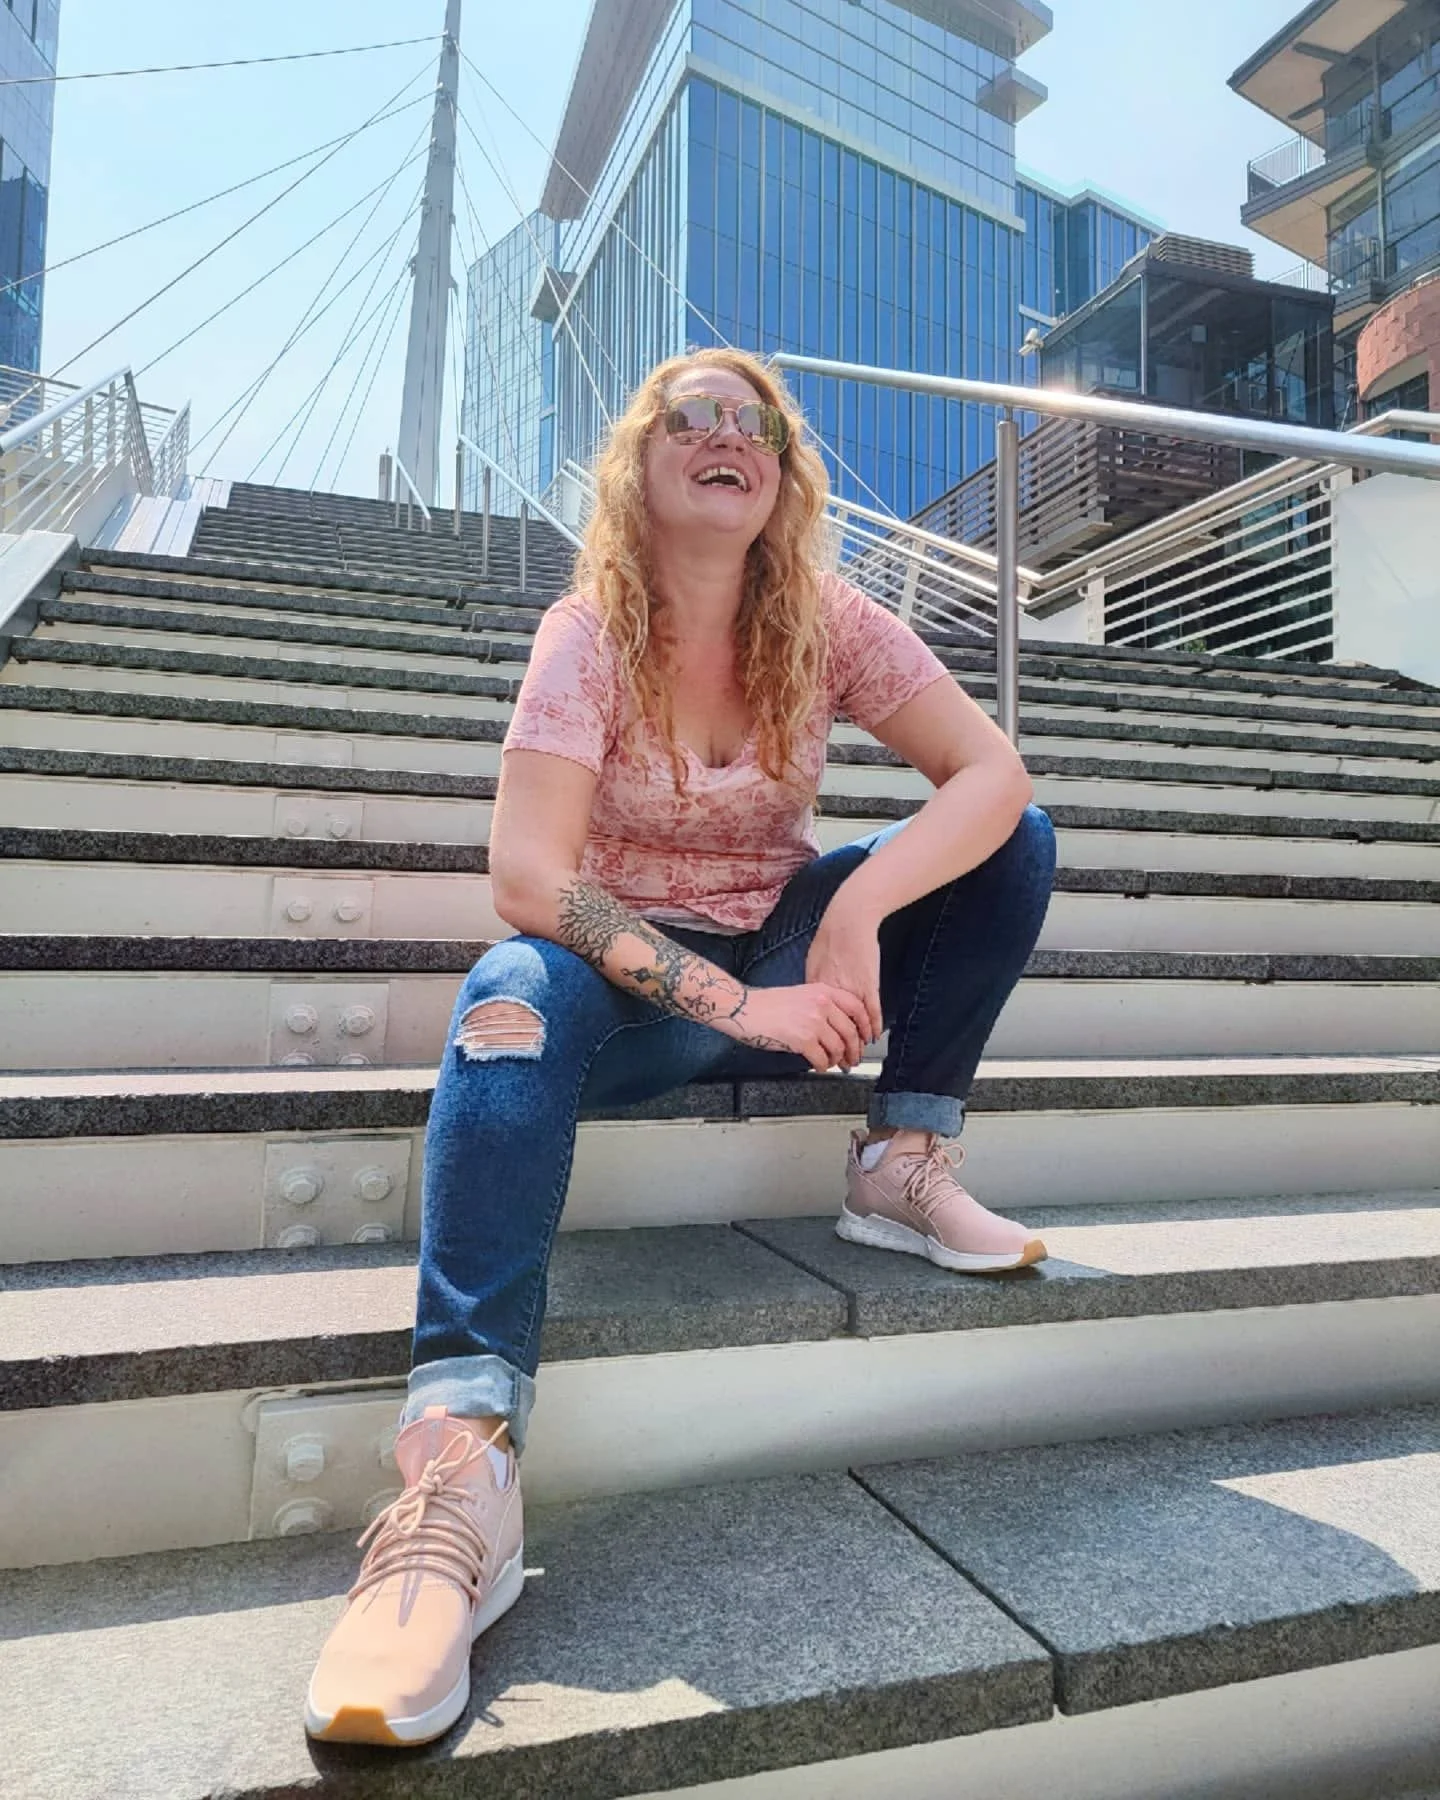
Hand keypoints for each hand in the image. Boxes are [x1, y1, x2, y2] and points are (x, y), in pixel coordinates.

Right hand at [726, 983, 872, 1073]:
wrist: (745, 1009)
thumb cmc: (767, 1004)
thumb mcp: (801, 994)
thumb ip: (821, 1005)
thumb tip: (837, 1025)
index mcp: (822, 991)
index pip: (856, 1007)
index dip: (866, 1025)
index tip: (867, 1036)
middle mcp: (821, 1005)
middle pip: (850, 1032)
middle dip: (854, 1050)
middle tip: (853, 1058)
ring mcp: (813, 1023)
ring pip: (838, 1048)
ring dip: (838, 1060)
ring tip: (834, 1063)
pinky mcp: (803, 1041)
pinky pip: (822, 1059)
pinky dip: (823, 1066)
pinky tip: (820, 1066)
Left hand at [805, 903, 883, 1043]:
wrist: (849, 920)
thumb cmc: (830, 937)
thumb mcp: (812, 962)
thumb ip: (812, 983)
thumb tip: (809, 998)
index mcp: (818, 988)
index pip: (818, 1022)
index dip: (819, 1039)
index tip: (819, 1051)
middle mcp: (834, 993)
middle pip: (835, 1028)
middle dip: (838, 1049)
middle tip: (840, 1062)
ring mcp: (852, 990)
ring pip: (854, 1024)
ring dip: (856, 1042)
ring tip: (856, 1055)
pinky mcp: (869, 985)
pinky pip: (872, 1011)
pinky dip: (873, 1026)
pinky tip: (873, 1036)